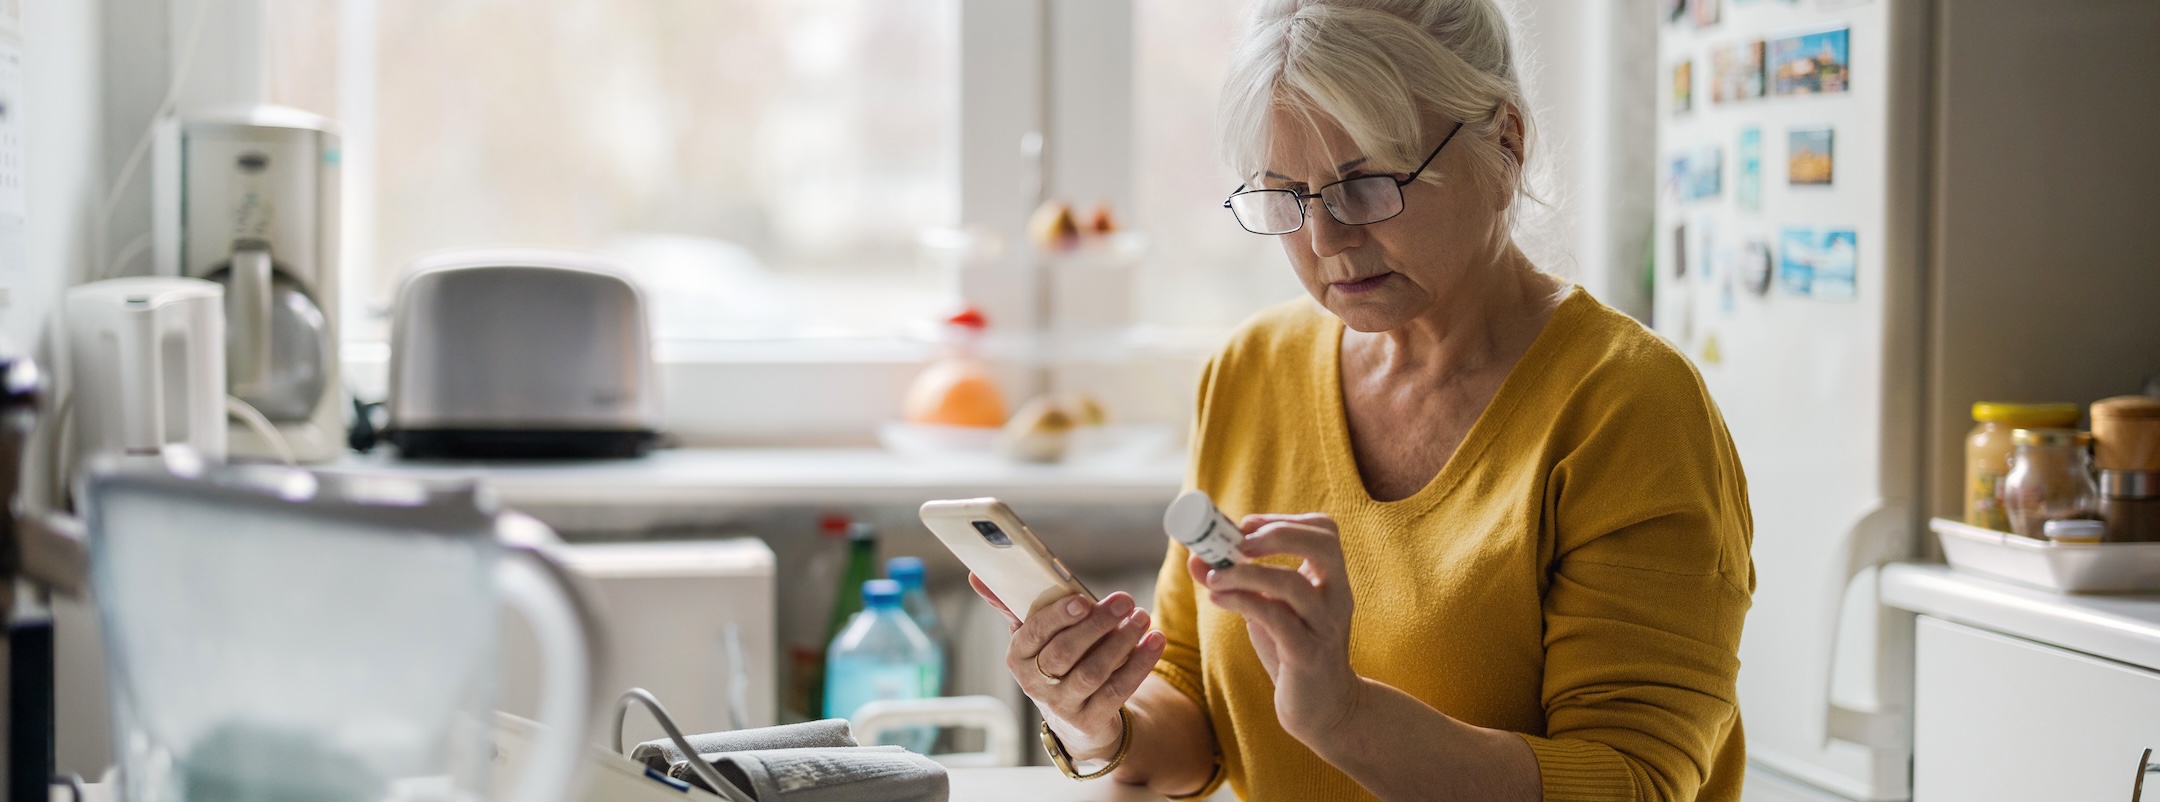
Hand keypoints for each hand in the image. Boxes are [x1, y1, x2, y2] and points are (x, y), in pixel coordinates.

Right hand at [970, 574, 1165, 759]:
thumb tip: (977, 573)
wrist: (1074, 718)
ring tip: (1142, 617)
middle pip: (1065, 653)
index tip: (1083, 598)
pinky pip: (1118, 690)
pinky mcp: (1091, 720)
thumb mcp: (1032, 636)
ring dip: (1121, 642)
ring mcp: (1063, 706)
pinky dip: (1140, 664)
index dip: (1058, 617)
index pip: (1033, 633)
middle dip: (1096, 625)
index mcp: (1018, 657)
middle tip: (1124, 601)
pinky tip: (1155, 641)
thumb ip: (1011, 604)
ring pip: (1094, 672)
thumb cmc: (1053, 661)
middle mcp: (1035, 684)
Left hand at [1193, 513, 1360, 742]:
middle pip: (1324, 545)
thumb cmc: (1294, 651)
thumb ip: (1239, 583)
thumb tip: (1196, 558)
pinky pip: (1277, 619)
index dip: (1284, 520)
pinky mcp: (1308, 655)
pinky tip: (1218, 599)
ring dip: (1246, 573)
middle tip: (1237, 542)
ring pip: (1293, 585)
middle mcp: (1336, 597)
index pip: (1324, 530)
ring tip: (1213, 578)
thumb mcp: (1270, 610)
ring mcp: (1324, 626)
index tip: (1246, 525)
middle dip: (1277, 534)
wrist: (1324, 709)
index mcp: (1331, 580)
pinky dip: (1243, 602)